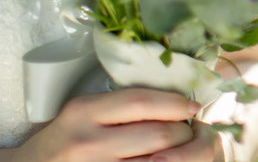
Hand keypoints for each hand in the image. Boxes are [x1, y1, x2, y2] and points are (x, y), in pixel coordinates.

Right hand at [15, 87, 214, 161]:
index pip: (141, 102)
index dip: (175, 103)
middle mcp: (87, 142)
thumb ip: (122, 107)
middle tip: (190, 132)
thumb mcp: (84, 114)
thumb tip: (178, 104)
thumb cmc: (64, 141)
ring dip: (180, 156)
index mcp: (84, 112)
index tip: (193, 106)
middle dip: (183, 133)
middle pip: (156, 135)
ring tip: (183, 150)